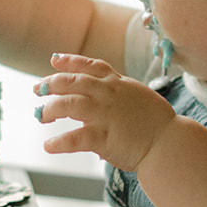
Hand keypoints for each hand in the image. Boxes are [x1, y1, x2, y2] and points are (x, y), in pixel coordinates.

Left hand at [35, 52, 177, 169]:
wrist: (170, 143)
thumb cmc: (157, 123)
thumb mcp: (138, 97)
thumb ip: (118, 93)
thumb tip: (102, 95)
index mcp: (118, 84)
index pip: (90, 66)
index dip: (70, 61)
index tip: (54, 60)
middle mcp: (109, 95)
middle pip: (73, 81)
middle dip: (51, 83)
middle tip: (36, 88)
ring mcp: (106, 115)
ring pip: (70, 104)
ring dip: (50, 109)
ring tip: (40, 116)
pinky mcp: (104, 138)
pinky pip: (76, 138)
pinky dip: (59, 142)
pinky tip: (48, 146)